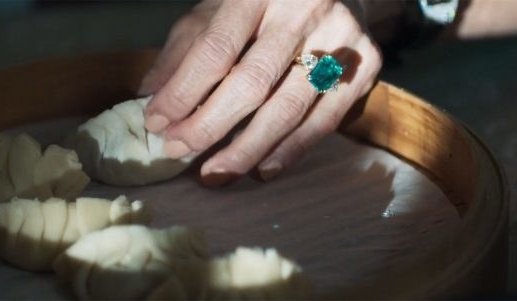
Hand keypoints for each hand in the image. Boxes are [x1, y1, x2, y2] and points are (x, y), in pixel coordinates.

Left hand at [139, 0, 381, 185]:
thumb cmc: (268, 3)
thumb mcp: (219, 11)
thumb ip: (185, 50)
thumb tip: (150, 96)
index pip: (216, 49)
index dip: (184, 91)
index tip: (158, 124)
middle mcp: (304, 8)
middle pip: (252, 82)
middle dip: (210, 125)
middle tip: (179, 153)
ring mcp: (341, 37)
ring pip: (288, 107)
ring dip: (248, 148)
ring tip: (216, 174)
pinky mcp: (366, 64)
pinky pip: (325, 119)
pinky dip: (292, 149)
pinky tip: (264, 169)